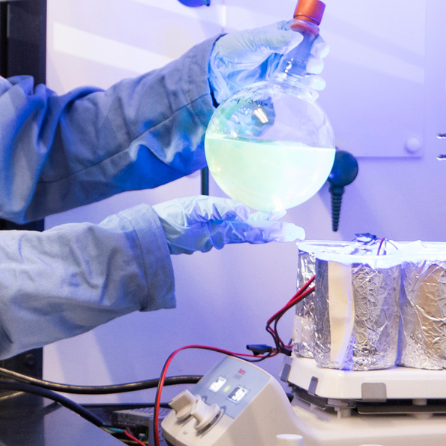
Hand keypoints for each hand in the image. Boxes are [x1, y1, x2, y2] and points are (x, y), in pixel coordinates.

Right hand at [154, 196, 304, 254]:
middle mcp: (221, 236)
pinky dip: (244, 226)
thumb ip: (220, 209)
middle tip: (296, 232)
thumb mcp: (195, 209)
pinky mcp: (205, 233)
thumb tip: (243, 211)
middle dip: (274, 232)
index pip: (255, 231)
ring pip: (243, 233)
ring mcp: (213, 236)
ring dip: (262, 229)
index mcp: (222, 230)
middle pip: (253, 234)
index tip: (294, 231)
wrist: (150, 234)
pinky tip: (246, 220)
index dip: (275, 230)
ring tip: (277, 222)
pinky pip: (230, 230)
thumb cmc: (170, 219)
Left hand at [207, 21, 327, 101]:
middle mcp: (287, 52)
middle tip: (313, 67)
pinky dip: (306, 92)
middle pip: (311, 57)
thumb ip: (276, 39)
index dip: (318, 43)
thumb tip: (298, 38)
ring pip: (307, 74)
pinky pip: (297, 88)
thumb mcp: (255, 41)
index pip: (308, 37)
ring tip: (314, 83)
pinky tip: (310, 95)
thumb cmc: (236, 48)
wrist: (219, 70)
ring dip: (314, 79)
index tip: (321, 51)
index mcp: (284, 35)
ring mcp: (284, 69)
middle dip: (316, 63)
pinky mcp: (279, 85)